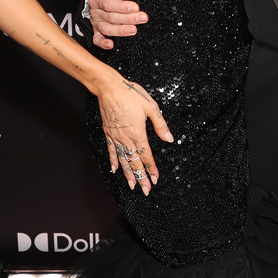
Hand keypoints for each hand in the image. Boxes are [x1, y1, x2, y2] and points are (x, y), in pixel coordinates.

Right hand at [88, 0, 147, 49]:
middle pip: (111, 17)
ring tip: (134, 30)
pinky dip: (103, 43)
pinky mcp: (96, 30)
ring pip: (107, 28)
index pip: (108, 3)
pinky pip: (97, 39)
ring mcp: (96, 21)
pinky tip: (111, 45)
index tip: (135, 7)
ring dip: (120, 30)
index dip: (121, 6)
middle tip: (142, 18)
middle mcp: (96, 11)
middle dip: (128, 18)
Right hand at [96, 74, 172, 195]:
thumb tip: (169, 138)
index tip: (155, 179)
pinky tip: (115, 169)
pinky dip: (113, 161)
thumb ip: (160, 124)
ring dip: (128, 174)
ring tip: (132, 185)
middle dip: (141, 177)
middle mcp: (126, 138)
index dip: (151, 169)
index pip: (146, 156)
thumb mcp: (151, 107)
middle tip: (146, 190)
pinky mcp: (108, 133)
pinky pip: (111, 151)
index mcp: (138, 133)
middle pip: (135, 162)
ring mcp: (116, 137)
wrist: (109, 87)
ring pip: (123, 160)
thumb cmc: (131, 94)